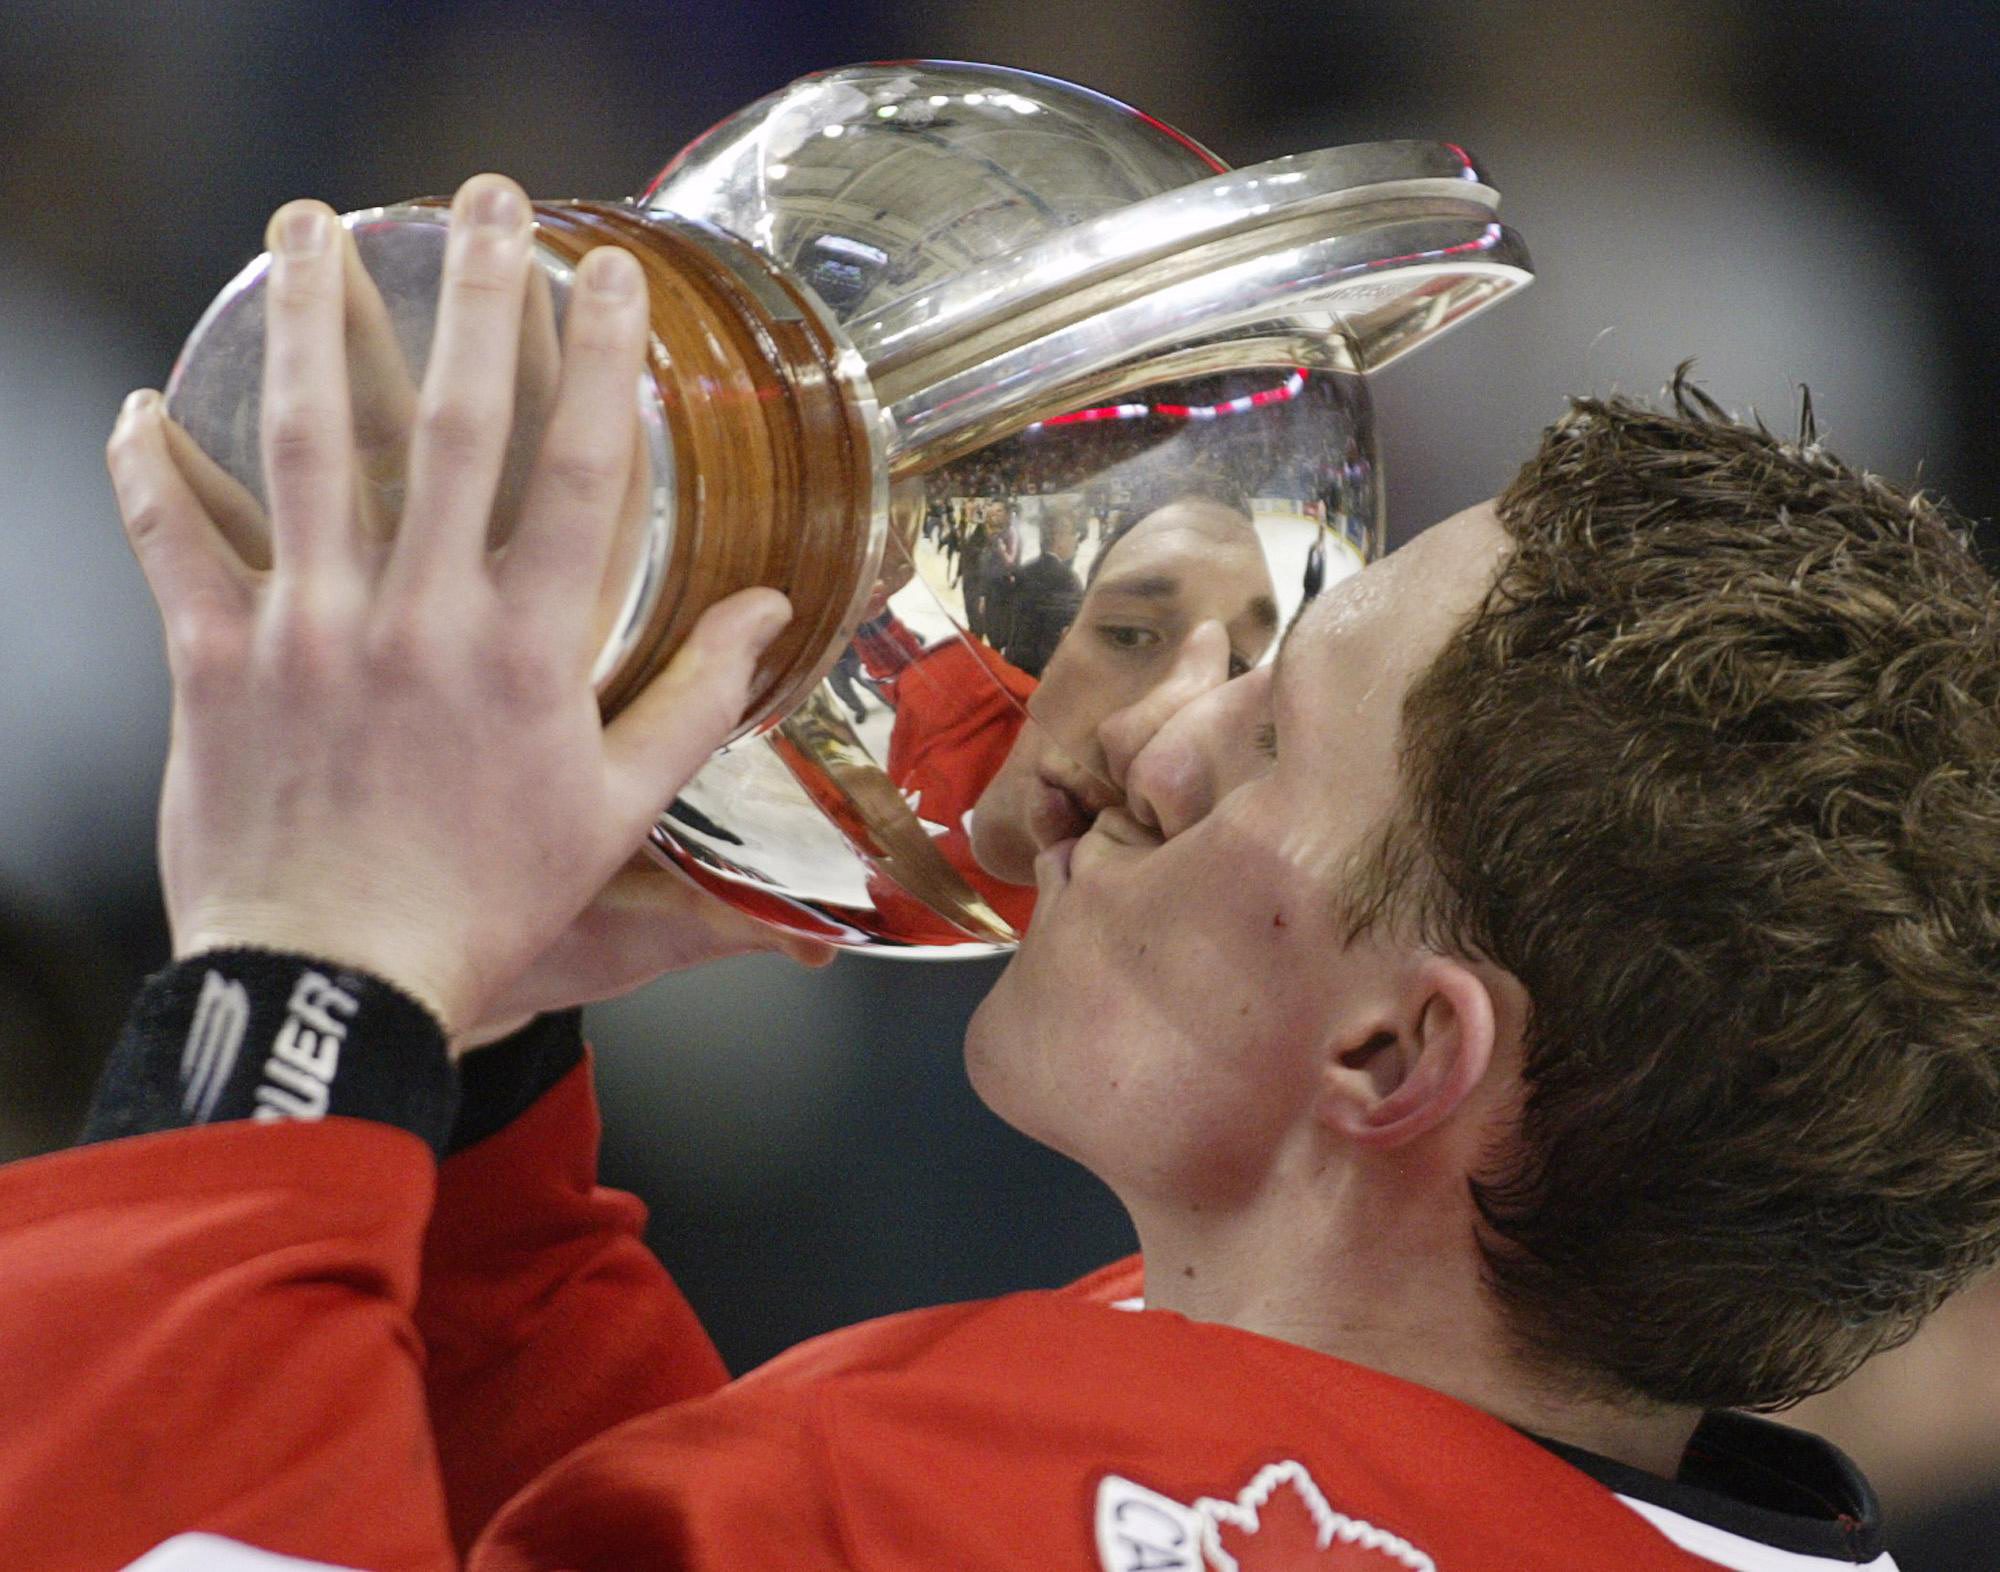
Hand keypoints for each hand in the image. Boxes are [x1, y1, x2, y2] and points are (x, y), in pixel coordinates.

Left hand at [107, 174, 792, 1039]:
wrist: (335, 987)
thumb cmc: (487, 904)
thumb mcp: (615, 813)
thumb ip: (693, 704)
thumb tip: (764, 616)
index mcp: (527, 652)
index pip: (580, 474)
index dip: (601, 360)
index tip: (610, 273)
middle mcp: (417, 617)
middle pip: (449, 424)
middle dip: (472, 295)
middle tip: (481, 197)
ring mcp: (305, 630)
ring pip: (301, 447)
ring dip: (306, 326)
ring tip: (305, 228)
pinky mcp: (211, 663)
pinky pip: (169, 544)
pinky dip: (147, 473)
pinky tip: (140, 407)